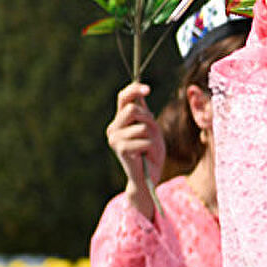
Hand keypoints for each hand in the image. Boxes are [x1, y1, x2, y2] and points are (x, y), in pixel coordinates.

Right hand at [106, 83, 164, 218]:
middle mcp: (113, 128)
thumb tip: (140, 92)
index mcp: (120, 121)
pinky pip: (144, 141)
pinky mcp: (121, 150)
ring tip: (149, 147)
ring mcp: (115, 139)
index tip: (148, 89)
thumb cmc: (151, 152)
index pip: (123, 98)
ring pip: (141, 126)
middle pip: (132, 110)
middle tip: (152, 131)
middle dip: (148, 118)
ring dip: (152, 136)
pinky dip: (151, 147)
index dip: (135, 90)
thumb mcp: (150, 127)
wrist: (148, 176)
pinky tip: (146, 156)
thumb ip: (143, 112)